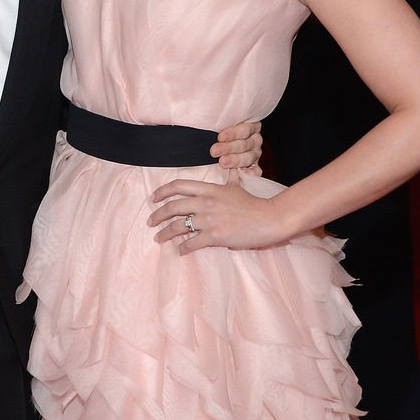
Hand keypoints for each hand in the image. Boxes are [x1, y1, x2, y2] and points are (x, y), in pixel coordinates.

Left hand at [149, 176, 284, 252]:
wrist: (268, 219)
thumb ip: (230, 179)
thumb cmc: (253, 204)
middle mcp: (206, 202)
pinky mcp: (215, 236)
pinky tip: (179, 251)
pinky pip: (192, 243)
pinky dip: (183, 248)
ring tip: (158, 238)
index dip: (162, 191)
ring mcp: (210, 220)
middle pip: (172, 207)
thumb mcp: (238, 187)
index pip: (179, 186)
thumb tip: (231, 169)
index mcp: (209, 189)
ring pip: (178, 227)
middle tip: (150, 222)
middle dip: (157, 215)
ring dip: (164, 234)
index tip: (154, 198)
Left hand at [211, 119, 261, 175]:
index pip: (245, 128)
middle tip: (214, 151)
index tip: (220, 137)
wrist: (216, 157)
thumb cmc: (215, 138)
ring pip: (248, 157)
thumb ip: (215, 124)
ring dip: (235, 160)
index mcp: (249, 125)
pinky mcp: (254, 168)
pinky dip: (249, 173)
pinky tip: (240, 174)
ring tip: (222, 162)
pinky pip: (256, 171)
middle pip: (245, 144)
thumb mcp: (216, 127)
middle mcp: (254, 140)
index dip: (233, 133)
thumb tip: (205, 115)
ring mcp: (254, 155)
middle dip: (229, 148)